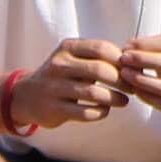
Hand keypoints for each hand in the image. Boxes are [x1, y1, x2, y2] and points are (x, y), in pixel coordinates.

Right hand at [9, 39, 132, 128]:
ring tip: (124, 101)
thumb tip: (134, 62)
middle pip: (99, 70)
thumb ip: (98, 57)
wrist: (27, 97)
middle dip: (121, 80)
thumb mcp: (73, 58)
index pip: (101, 48)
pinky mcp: (54, 110)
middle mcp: (59, 65)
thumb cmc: (61, 76)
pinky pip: (86, 113)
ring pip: (94, 93)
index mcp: (67, 48)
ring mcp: (54, 88)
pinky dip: (101, 112)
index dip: (121, 60)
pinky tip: (106, 110)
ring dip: (115, 98)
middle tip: (132, 88)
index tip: (132, 70)